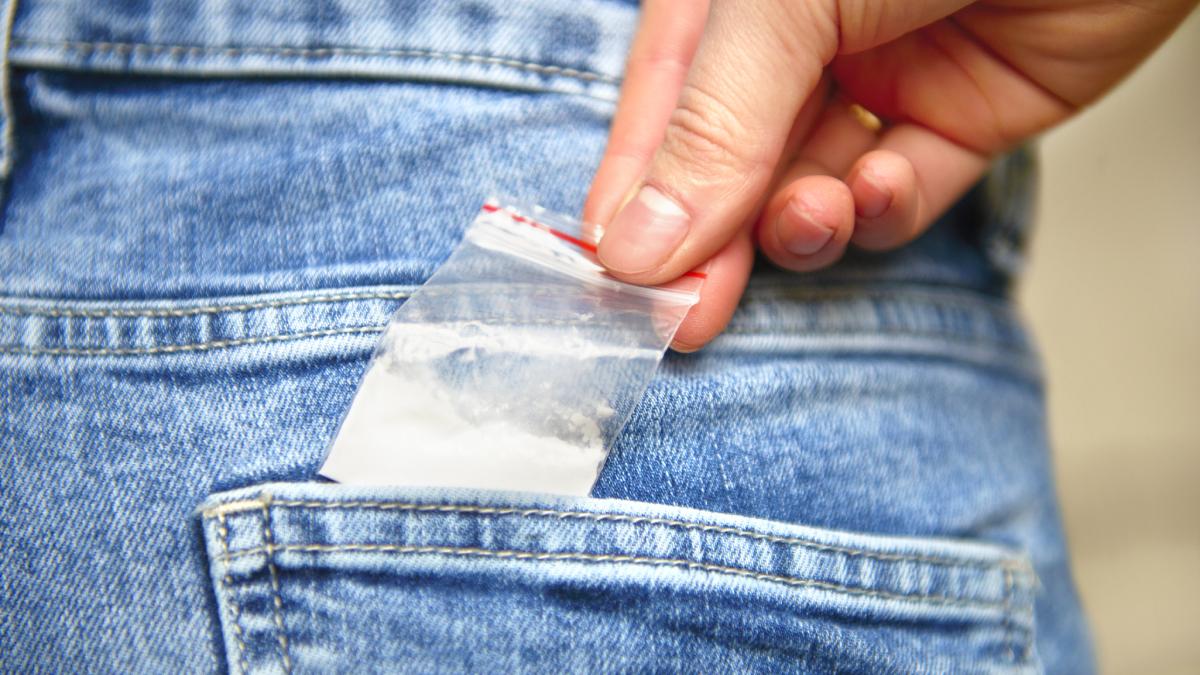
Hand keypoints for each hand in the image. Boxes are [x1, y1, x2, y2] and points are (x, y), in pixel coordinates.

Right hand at [585, 0, 1193, 350]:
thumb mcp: (787, 7)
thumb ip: (714, 124)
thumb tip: (635, 246)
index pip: (659, 105)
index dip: (634, 192)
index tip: (616, 278)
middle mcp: (798, 44)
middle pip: (728, 166)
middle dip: (713, 240)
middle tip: (689, 315)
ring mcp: (876, 83)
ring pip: (808, 191)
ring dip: (803, 222)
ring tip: (811, 217)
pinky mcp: (957, 123)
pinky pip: (899, 196)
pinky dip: (884, 209)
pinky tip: (882, 186)